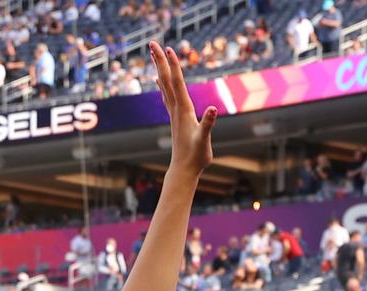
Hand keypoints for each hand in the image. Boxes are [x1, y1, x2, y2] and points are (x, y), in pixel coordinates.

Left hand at [150, 40, 216, 182]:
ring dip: (160, 68)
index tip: (169, 48)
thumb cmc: (196, 157)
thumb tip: (213, 110)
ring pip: (164, 85)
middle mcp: (176, 108)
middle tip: (153, 42)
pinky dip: (162, 84)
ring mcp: (174, 113)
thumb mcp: (204, 140)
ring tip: (154, 54)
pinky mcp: (175, 118)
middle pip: (166, 79)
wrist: (184, 170)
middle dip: (160, 60)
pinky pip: (166, 95)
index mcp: (184, 110)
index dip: (174, 65)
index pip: (177, 82)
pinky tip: (158, 79)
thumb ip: (208, 124)